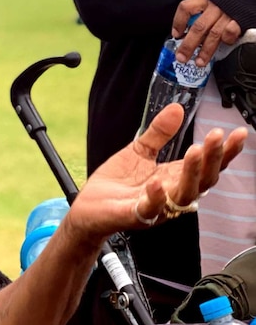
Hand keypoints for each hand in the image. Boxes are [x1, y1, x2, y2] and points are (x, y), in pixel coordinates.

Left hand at [66, 104, 246, 244]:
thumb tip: (177, 108)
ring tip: (195, 151)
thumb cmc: (116, 184)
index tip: (237, 133)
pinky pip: (150, 209)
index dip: (224, 152)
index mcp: (175, 178)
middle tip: (216, 137)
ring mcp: (156, 207)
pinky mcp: (135, 215)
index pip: (208, 167)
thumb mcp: (138, 151)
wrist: (88, 207)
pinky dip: (156, 196)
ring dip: (191, 173)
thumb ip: (158, 133)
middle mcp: (172, 195)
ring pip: (183, 194)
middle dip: (213, 159)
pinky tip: (157, 181)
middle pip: (203, 180)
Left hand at [172, 0, 240, 66]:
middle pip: (198, 26)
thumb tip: (181, 37)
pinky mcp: (239, 21)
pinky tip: (222, 45)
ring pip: (213, 34)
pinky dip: (226, 39)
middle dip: (189, 45)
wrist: (243, 4)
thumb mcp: (206, 9)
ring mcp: (227, 14)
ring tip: (199, 62)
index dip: (178, 22)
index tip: (176, 35)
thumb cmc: (221, 9)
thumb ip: (195, 20)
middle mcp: (214, 7)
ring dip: (205, 50)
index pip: (186, 8)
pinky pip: (230, 32)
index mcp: (203, 1)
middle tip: (182, 57)